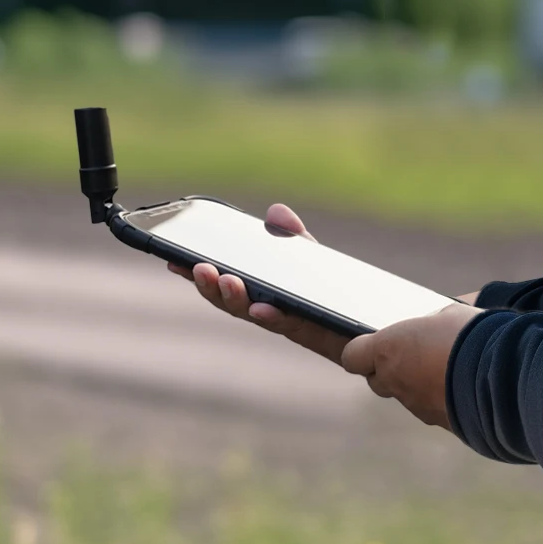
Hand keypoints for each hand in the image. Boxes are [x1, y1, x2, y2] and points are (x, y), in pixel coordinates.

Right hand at [169, 203, 349, 364]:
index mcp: (261, 292)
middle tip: (198, 269)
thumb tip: (276, 211)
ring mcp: (286, 322)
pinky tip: (262, 307)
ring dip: (235, 298)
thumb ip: (292, 238)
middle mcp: (267, 310)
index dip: (197, 275)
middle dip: (210, 286)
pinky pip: (288, 325)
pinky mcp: (310, 332)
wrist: (368, 326)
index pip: (222, 283)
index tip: (173, 262)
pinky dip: (272, 315)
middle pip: (230, 301)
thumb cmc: (333, 292)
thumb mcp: (311, 258)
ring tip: (225, 281)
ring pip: (252, 314)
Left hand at [342, 303, 482, 428]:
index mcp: (388, 350)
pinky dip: (441, 398)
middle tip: (412, 354)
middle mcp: (396, 382)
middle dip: (390, 369)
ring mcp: (417, 406)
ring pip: (406, 396)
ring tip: (445, 369)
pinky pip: (432, 409)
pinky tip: (462, 386)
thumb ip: (432, 324)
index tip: (373, 344)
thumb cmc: (472, 335)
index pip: (352, 356)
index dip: (361, 350)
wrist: (504, 377)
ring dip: (419, 384)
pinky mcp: (441, 422)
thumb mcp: (451, 314)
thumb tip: (434, 328)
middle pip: (377, 380)